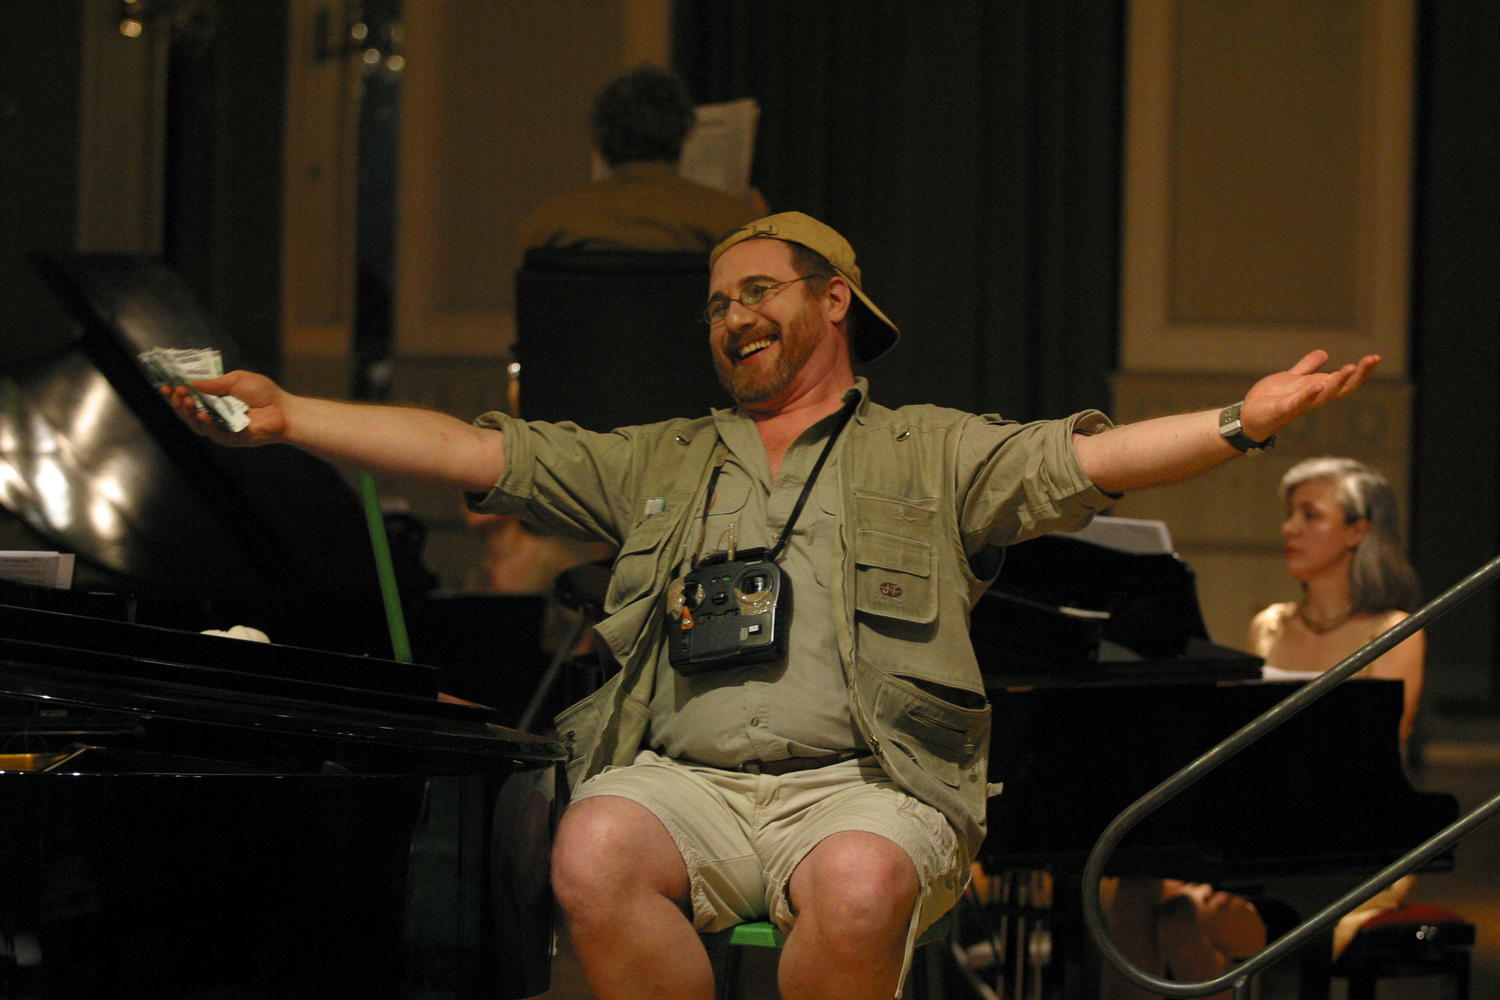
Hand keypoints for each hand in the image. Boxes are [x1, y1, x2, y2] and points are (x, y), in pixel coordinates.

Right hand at [161, 369, 287, 446]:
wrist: (283, 410)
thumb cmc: (263, 393)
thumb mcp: (236, 380)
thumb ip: (215, 383)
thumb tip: (191, 383)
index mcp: (215, 399)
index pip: (190, 396)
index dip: (176, 391)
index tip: (165, 384)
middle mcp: (214, 414)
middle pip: (188, 411)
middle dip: (178, 401)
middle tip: (176, 391)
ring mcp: (220, 427)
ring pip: (196, 423)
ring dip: (188, 412)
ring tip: (186, 400)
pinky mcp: (228, 438)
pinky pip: (212, 433)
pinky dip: (205, 424)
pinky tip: (201, 415)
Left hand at [1240, 350, 1379, 440]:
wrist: (1248, 416)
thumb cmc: (1272, 400)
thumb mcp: (1293, 378)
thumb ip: (1308, 368)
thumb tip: (1325, 354)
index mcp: (1317, 389)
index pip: (1345, 381)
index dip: (1361, 371)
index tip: (1375, 358)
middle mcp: (1313, 398)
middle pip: (1342, 388)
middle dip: (1358, 375)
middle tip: (1372, 360)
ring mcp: (1299, 405)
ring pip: (1324, 395)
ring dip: (1338, 382)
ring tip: (1351, 367)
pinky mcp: (1283, 410)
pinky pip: (1298, 402)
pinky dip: (1308, 395)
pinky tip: (1317, 385)